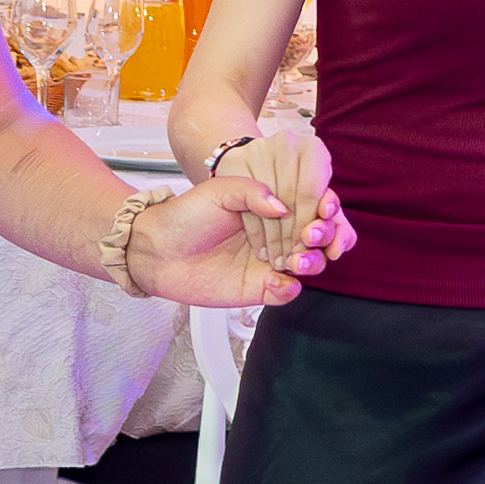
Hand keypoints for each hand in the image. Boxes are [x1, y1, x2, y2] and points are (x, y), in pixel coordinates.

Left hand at [125, 159, 351, 308]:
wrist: (157, 250)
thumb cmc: (186, 216)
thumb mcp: (219, 191)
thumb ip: (252, 192)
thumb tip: (282, 207)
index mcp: (272, 207)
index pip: (312, 205)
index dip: (325, 206)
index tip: (325, 206)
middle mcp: (277, 234)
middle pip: (319, 236)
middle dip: (327, 235)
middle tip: (312, 235)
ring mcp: (270, 262)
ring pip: (309, 264)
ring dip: (313, 261)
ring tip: (299, 259)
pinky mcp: (259, 288)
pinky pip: (285, 291)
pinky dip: (290, 288)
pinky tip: (282, 281)